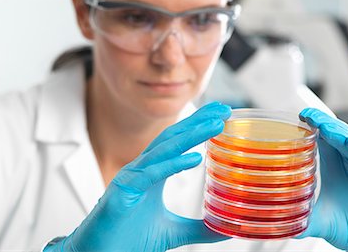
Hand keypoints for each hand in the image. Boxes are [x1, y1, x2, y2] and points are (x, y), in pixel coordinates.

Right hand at [45, 102, 231, 251]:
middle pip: (173, 137)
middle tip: (223, 108)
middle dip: (198, 121)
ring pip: (164, 149)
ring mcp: (132, 177)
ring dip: (191, 134)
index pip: (177, 142)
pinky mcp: (123, 190)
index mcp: (153, 173)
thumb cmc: (128, 239)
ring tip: (215, 125)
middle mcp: (142, 169)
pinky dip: (173, 164)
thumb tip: (225, 230)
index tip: (220, 114)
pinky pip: (151, 173)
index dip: (197, 126)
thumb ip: (198, 228)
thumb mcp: (173, 232)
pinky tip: (195, 157)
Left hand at [297, 108, 347, 251]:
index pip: (323, 138)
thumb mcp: (319, 221)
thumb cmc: (346, 228)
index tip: (300, 116)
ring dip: (338, 133)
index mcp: (333, 166)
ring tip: (324, 127)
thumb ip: (300, 218)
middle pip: (337, 135)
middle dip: (323, 123)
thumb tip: (275, 220)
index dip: (313, 125)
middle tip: (308, 116)